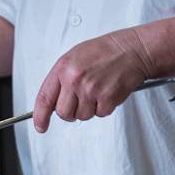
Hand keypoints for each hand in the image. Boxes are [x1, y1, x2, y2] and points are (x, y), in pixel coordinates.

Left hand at [33, 29, 150, 131]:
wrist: (134, 48)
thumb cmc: (106, 52)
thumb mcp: (75, 57)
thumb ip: (61, 79)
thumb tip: (51, 103)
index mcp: (63, 68)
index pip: (44, 99)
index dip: (40, 117)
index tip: (40, 126)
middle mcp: (74, 79)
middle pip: (63, 113)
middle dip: (71, 112)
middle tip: (81, 101)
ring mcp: (90, 89)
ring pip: (82, 116)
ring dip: (90, 108)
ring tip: (98, 90)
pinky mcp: (107, 97)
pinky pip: (100, 114)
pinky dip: (105, 107)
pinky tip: (109, 91)